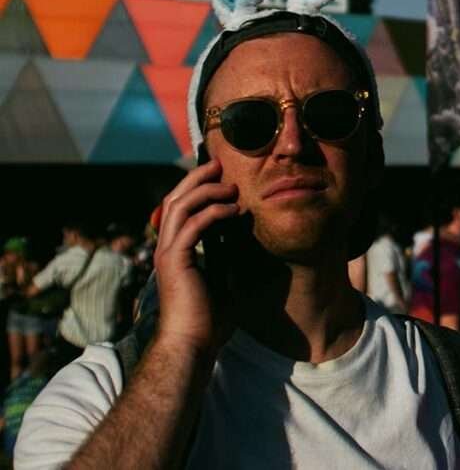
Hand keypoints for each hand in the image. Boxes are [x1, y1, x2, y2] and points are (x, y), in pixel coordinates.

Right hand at [153, 158, 238, 357]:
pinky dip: (213, 212)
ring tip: (230, 185)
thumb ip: (225, 258)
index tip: (220, 178)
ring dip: (206, 191)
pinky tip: (233, 210)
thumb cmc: (209, 321)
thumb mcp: (222, 280)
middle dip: (197, 179)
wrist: (194, 345)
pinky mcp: (175, 261)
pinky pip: (193, 225)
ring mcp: (168, 254)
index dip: (197, 189)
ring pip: (180, 206)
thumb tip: (240, 239)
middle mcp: (167, 248)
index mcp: (175, 252)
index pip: (180, 209)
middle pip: (175, 199)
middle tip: (219, 165)